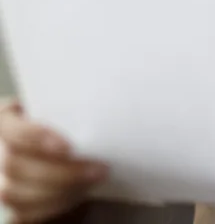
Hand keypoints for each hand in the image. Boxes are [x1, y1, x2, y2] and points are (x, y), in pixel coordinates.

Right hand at [0, 99, 108, 221]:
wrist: (41, 143)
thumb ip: (65, 107)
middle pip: (17, 167)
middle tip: (97, 169)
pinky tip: (77, 195)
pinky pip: (24, 213)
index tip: (68, 146)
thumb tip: (102, 105)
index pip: (16, 131)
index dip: (38, 138)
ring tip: (91, 182)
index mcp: (3, 121)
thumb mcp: (53, 104)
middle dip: (61, 173)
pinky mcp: (9, 204)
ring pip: (18, 195)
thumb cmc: (54, 118)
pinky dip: (53, 207)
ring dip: (60, 192)